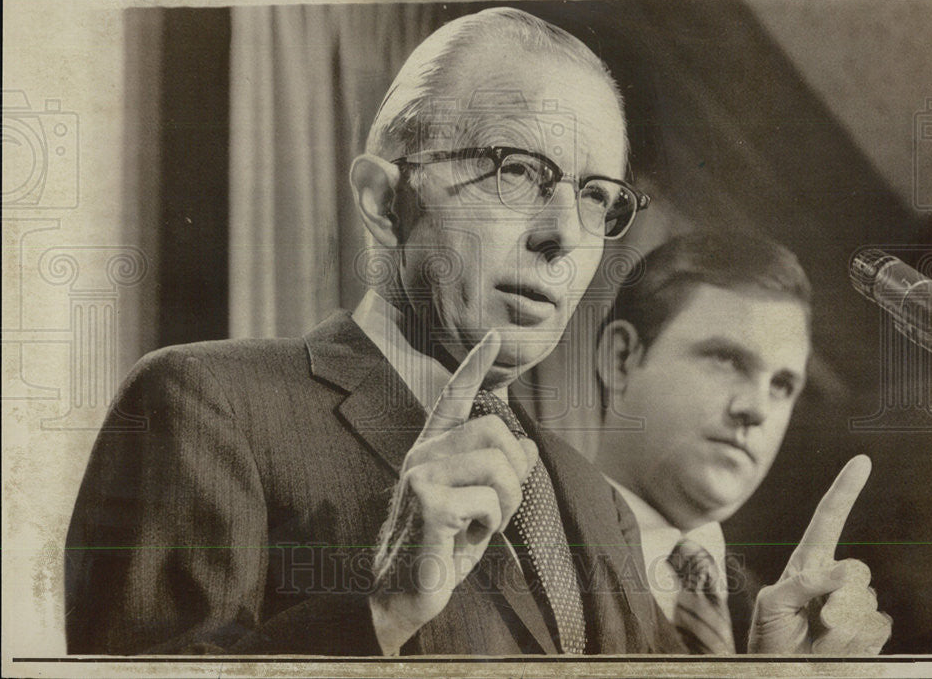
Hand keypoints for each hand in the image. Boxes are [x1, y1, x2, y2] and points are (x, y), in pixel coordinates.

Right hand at [367, 330, 538, 653]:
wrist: (402, 595)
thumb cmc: (440, 550)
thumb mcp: (476, 506)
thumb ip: (497, 474)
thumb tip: (529, 446)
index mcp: (430, 450)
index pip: (453, 397)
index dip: (475, 365)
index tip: (493, 336)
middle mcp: (422, 454)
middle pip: (495, 430)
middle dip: (514, 471)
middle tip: (498, 507)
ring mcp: (422, 476)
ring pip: (498, 464)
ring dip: (507, 501)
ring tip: (483, 524)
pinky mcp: (429, 503)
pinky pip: (490, 500)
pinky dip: (492, 524)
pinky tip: (467, 538)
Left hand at [748, 455, 891, 653]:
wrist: (781, 671)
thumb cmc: (770, 638)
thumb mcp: (773, 604)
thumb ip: (804, 582)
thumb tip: (846, 569)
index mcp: (808, 563)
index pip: (829, 519)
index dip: (845, 489)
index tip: (862, 461)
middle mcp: (835, 579)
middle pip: (858, 572)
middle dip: (839, 599)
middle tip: (819, 621)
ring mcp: (854, 604)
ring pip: (867, 604)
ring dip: (843, 627)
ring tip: (818, 638)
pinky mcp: (869, 631)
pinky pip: (879, 627)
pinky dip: (859, 641)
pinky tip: (837, 648)